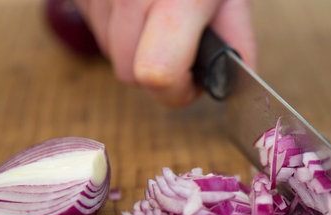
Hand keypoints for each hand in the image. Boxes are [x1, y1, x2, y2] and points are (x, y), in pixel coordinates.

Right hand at [74, 0, 256, 106]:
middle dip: (158, 70)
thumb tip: (236, 81)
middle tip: (179, 43)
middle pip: (129, 73)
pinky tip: (136, 2)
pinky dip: (116, 27)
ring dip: (136, 47)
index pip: (156, 74)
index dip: (176, 90)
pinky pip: (95, 29)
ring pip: (109, 54)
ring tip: (158, 14)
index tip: (192, 80)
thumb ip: (235, 36)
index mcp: (176, 0)